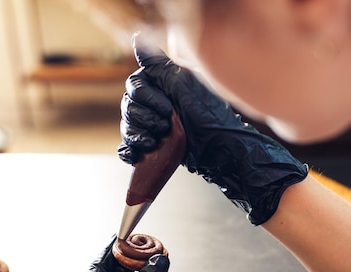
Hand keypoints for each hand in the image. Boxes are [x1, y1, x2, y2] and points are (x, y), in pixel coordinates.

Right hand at [119, 35, 308, 225]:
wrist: (222, 150)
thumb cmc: (210, 115)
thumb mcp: (185, 84)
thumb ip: (160, 65)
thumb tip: (137, 38)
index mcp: (164, 83)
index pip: (136, 85)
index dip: (147, 98)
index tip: (167, 108)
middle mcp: (157, 101)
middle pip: (129, 106)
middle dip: (143, 118)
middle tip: (164, 126)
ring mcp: (155, 124)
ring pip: (128, 126)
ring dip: (137, 135)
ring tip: (154, 142)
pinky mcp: (155, 145)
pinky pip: (129, 147)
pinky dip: (129, 151)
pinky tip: (136, 155)